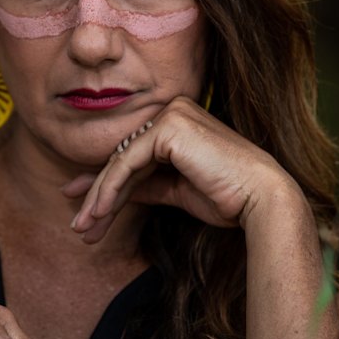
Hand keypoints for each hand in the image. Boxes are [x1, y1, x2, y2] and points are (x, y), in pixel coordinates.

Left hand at [65, 95, 296, 242]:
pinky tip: (99, 212)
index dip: (103, 183)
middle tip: (78, 226)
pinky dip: (109, 189)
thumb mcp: (176, 191)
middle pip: (124, 158)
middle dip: (97, 196)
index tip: (83, 208)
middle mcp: (173, 110)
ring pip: (121, 161)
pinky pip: (127, 161)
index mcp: (178, 122)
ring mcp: (170, 114)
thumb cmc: (227, 197)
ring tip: (83, 228)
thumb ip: (145, 186)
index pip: (133, 154)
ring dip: (98, 198)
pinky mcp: (167, 126)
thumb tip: (109, 196)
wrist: (260, 199)